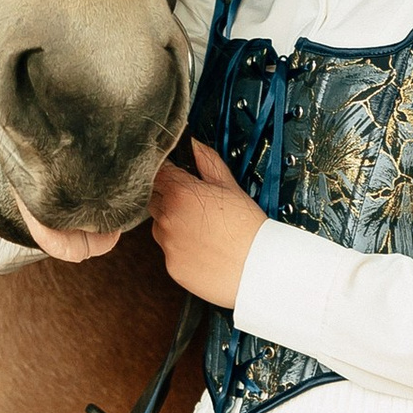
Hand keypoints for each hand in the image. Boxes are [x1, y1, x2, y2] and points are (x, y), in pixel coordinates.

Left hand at [149, 139, 264, 308]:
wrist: (257, 269)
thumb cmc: (248, 227)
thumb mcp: (230, 186)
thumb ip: (207, 161)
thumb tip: (193, 143)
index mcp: (181, 193)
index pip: (157, 173)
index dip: (168, 174)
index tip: (177, 177)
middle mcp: (168, 218)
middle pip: (154, 199)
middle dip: (169, 199)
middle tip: (197, 207)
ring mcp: (167, 243)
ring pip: (159, 226)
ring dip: (173, 224)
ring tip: (203, 230)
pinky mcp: (171, 266)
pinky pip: (169, 251)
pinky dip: (181, 248)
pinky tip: (203, 249)